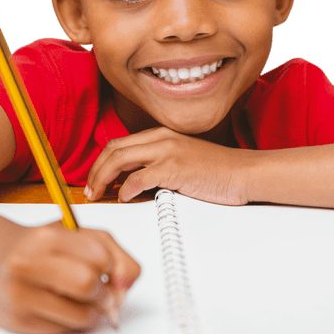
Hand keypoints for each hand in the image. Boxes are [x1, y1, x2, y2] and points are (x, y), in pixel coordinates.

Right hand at [0, 222, 140, 333]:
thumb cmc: (39, 248)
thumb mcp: (75, 235)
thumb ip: (113, 252)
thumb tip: (126, 286)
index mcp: (45, 237)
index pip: (99, 256)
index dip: (111, 266)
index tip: (104, 268)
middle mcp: (26, 263)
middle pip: (88, 284)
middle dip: (103, 292)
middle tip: (98, 290)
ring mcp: (18, 294)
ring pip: (82, 315)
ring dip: (92, 312)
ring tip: (80, 301)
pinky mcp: (16, 321)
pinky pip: (65, 330)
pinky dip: (72, 323)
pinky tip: (58, 308)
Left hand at [84, 126, 252, 204]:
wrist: (245, 173)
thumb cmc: (218, 171)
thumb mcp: (183, 160)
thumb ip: (159, 164)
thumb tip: (133, 181)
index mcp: (162, 134)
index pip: (119, 144)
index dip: (101, 162)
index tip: (94, 179)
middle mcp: (161, 138)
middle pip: (113, 149)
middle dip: (95, 170)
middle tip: (89, 190)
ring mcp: (167, 151)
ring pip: (119, 159)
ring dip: (102, 179)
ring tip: (98, 194)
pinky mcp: (174, 168)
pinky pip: (138, 177)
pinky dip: (125, 189)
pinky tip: (124, 198)